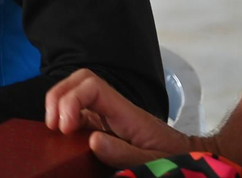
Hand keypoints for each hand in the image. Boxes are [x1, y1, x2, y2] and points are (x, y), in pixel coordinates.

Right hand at [45, 69, 199, 167]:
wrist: (189, 158)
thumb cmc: (175, 159)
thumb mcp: (154, 161)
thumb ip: (125, 153)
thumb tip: (93, 140)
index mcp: (127, 113)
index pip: (92, 86)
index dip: (71, 100)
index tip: (65, 128)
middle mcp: (116, 109)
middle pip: (80, 81)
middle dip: (59, 96)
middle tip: (52, 126)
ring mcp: (110, 117)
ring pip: (77, 94)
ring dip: (59, 105)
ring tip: (52, 129)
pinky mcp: (107, 128)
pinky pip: (80, 114)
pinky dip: (66, 120)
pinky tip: (63, 138)